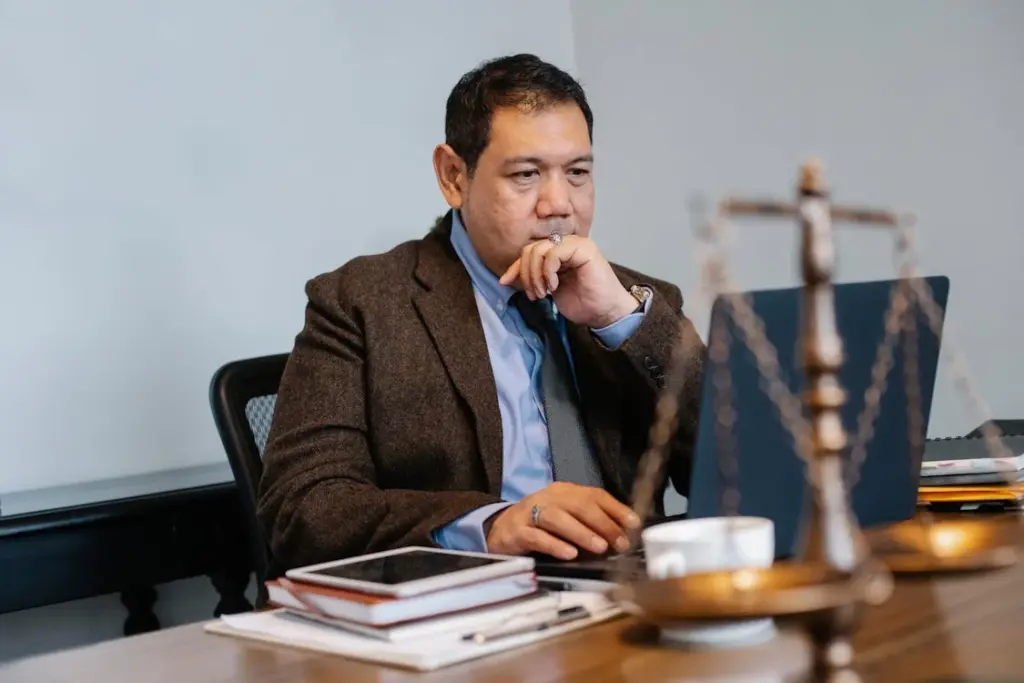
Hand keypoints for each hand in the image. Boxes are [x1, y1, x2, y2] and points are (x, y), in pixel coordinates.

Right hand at [485, 482, 641, 558]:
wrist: (500, 530)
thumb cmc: (540, 525)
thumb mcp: (566, 518)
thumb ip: (589, 522)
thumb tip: (622, 534)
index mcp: (564, 492)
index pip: (594, 494)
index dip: (615, 508)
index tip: (633, 523)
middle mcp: (548, 498)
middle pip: (578, 505)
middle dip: (603, 523)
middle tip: (619, 542)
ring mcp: (530, 513)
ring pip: (558, 518)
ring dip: (581, 532)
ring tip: (599, 547)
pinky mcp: (517, 532)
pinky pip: (537, 536)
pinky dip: (554, 545)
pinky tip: (569, 554)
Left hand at [498, 235, 637, 328]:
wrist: (605, 313)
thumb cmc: (583, 303)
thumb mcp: (549, 289)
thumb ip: (534, 278)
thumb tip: (506, 277)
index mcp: (558, 253)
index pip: (529, 252)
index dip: (515, 267)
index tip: (504, 282)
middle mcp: (565, 245)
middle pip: (531, 249)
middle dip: (526, 274)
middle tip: (535, 294)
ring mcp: (575, 244)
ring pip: (539, 249)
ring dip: (535, 274)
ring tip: (543, 292)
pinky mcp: (583, 248)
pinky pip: (554, 253)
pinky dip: (548, 271)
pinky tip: (554, 286)